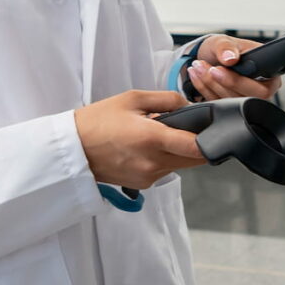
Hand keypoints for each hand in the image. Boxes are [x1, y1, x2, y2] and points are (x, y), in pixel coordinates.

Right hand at [73, 89, 206, 189]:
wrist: (71, 149)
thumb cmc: (98, 120)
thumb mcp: (133, 98)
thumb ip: (167, 100)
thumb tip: (189, 107)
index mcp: (153, 138)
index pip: (197, 147)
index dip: (211, 139)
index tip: (213, 129)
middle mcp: (154, 162)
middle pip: (195, 159)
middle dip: (197, 144)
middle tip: (187, 127)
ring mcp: (148, 177)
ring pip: (180, 166)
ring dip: (179, 152)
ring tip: (159, 136)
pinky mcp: (143, 185)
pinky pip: (165, 172)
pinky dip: (164, 160)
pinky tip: (147, 149)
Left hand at [184, 35, 280, 100]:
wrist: (210, 56)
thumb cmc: (225, 48)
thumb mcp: (224, 41)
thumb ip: (227, 47)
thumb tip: (230, 58)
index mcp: (268, 74)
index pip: (262, 87)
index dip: (241, 81)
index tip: (221, 69)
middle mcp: (260, 89)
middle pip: (247, 98)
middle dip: (224, 83)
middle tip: (210, 69)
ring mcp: (245, 98)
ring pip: (231, 102)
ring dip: (211, 85)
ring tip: (198, 66)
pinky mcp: (229, 105)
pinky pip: (218, 103)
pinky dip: (204, 89)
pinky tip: (196, 75)